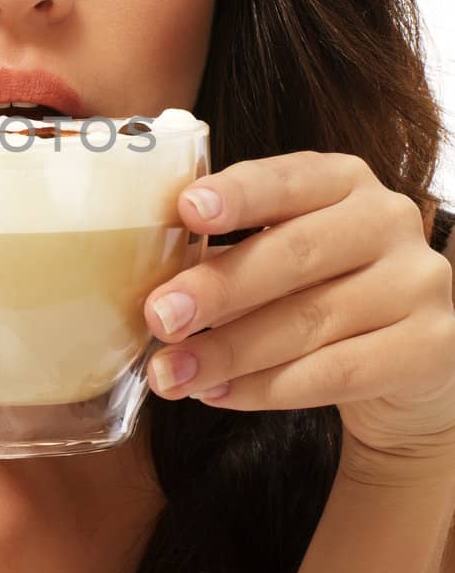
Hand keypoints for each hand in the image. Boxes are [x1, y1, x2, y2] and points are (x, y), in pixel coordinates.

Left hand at [143, 152, 454, 472]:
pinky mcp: (432, 345)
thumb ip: (228, 251)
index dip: (238, 194)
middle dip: (217, 289)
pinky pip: (338, 371)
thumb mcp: (281, 256)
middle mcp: (389, 219)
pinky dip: (269, 387)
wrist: (405, 361)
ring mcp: (419, 281)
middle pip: (295, 254)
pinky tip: (220, 394)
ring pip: (310, 320)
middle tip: (158, 318)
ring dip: (229, 352)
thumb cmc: (319, 293)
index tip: (186, 209)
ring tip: (170, 373)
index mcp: (343, 179)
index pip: (286, 178)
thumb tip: (147, 278)